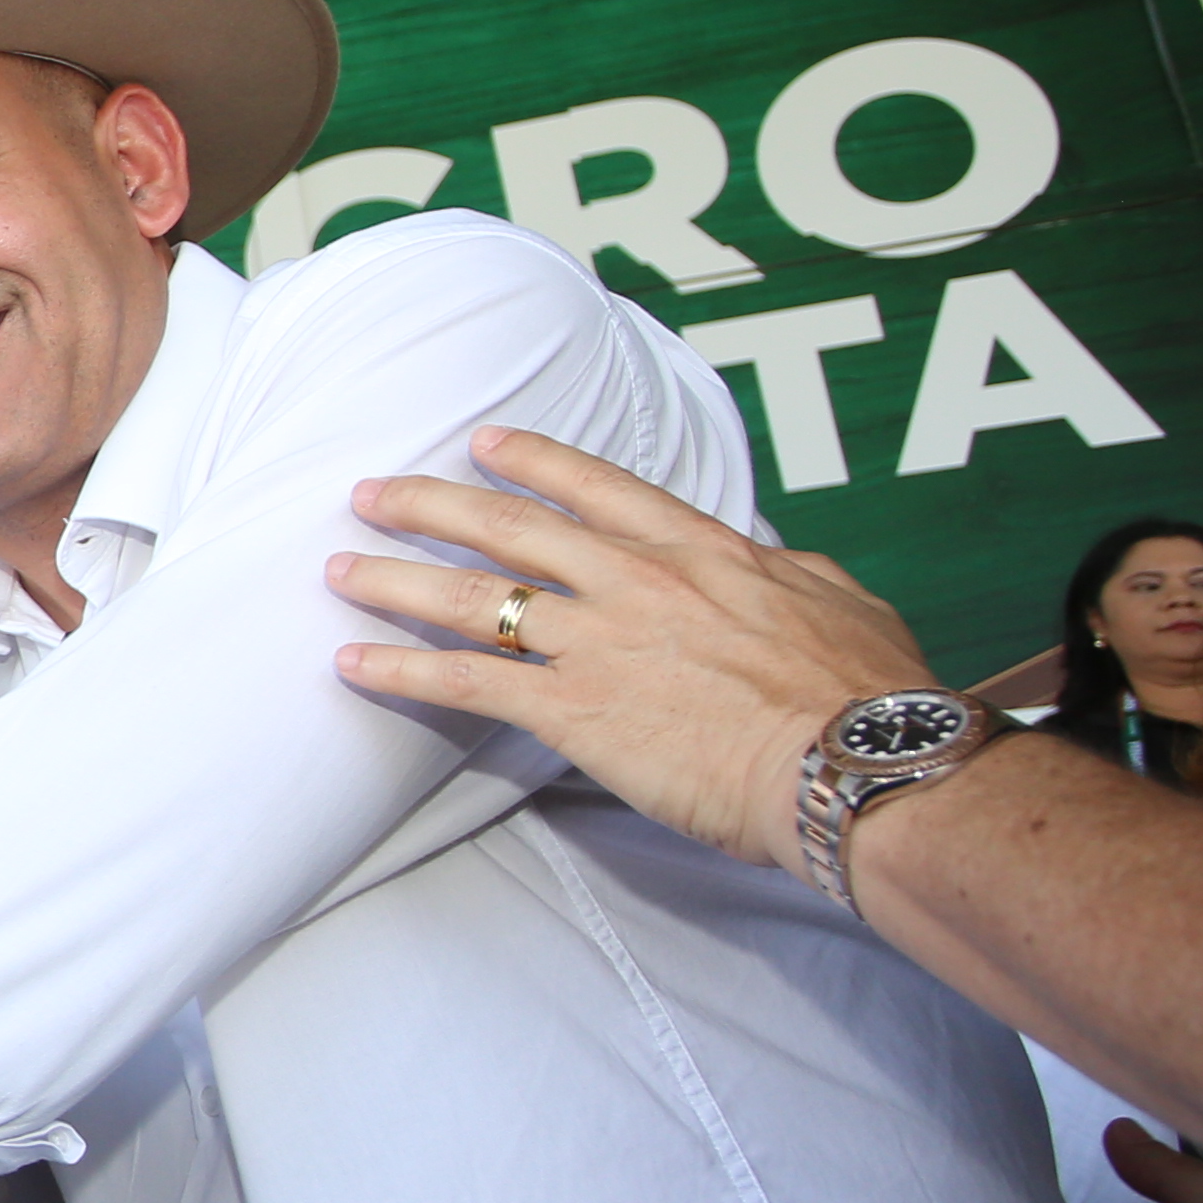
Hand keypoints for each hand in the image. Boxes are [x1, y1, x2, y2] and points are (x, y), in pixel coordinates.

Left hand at [319, 427, 931, 872]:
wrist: (850, 760)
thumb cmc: (865, 692)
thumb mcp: (836, 600)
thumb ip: (783, 574)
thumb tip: (770, 564)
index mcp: (699, 547)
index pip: (596, 486)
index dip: (531, 459)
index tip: (482, 442)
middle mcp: (634, 580)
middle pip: (509, 525)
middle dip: (429, 504)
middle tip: (370, 493)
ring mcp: (597, 640)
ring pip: (470, 595)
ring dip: (394, 578)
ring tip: (338, 568)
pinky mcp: (573, 710)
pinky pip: (465, 682)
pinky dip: (401, 671)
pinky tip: (353, 665)